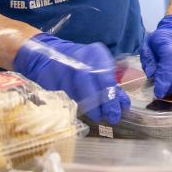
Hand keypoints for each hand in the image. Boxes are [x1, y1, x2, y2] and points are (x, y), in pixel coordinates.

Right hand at [13, 34, 129, 123]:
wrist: (52, 54)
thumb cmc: (84, 64)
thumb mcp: (101, 68)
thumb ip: (113, 85)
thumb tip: (124, 105)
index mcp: (95, 53)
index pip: (104, 76)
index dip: (110, 97)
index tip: (115, 113)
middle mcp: (77, 58)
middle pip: (85, 82)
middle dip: (96, 103)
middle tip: (103, 117)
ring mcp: (60, 67)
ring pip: (72, 91)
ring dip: (84, 106)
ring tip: (93, 114)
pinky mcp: (47, 77)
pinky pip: (60, 95)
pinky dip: (70, 105)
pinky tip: (78, 109)